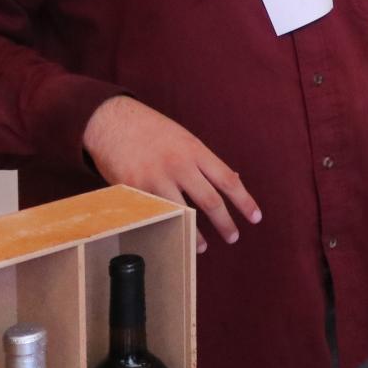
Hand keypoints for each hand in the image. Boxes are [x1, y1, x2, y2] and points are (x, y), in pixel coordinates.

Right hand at [82, 96, 262, 252]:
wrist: (111, 121)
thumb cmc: (151, 130)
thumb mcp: (184, 138)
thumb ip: (204, 161)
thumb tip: (231, 180)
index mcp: (195, 151)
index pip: (228, 180)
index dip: (244, 201)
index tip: (256, 217)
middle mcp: (179, 166)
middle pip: (210, 201)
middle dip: (225, 223)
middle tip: (233, 236)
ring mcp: (155, 179)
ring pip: (182, 214)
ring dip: (195, 233)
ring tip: (202, 246)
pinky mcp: (133, 190)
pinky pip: (155, 214)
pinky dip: (165, 227)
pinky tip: (170, 236)